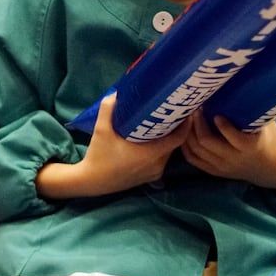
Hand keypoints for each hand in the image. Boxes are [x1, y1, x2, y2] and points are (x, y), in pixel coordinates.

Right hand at [36, 94, 187, 199]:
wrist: (90, 182)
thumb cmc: (98, 156)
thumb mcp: (101, 129)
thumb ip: (108, 108)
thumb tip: (117, 93)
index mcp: (151, 154)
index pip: (179, 138)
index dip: (186, 124)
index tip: (185, 110)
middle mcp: (157, 165)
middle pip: (175, 144)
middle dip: (175, 129)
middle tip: (172, 113)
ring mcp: (154, 173)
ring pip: (168, 153)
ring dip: (168, 140)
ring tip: (164, 125)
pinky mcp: (149, 178)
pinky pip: (161, 161)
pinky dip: (161, 151)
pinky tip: (154, 142)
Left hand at [181, 113, 275, 189]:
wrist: (268, 169)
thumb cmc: (268, 140)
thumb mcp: (267, 124)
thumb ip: (255, 109)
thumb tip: (245, 84)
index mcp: (250, 146)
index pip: (232, 136)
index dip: (221, 124)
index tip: (214, 110)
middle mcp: (233, 158)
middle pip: (207, 142)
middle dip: (197, 124)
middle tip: (195, 108)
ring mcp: (221, 166)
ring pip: (196, 150)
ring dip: (188, 133)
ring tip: (187, 117)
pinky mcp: (213, 171)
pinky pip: (193, 159)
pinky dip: (185, 146)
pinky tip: (183, 133)